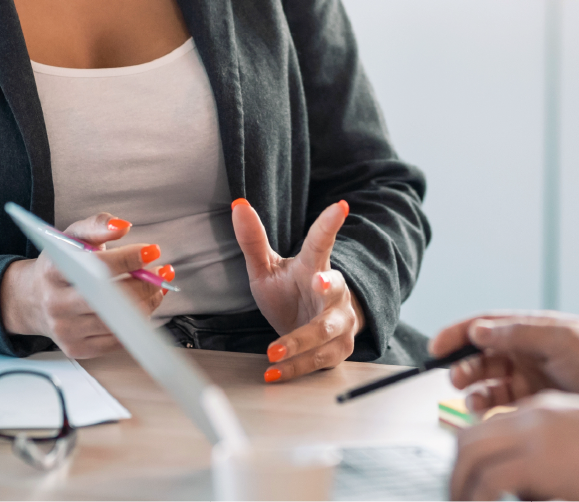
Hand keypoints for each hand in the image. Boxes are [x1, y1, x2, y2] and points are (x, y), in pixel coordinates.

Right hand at [0, 213, 171, 357]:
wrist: (34, 299)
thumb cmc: (60, 265)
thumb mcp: (72, 237)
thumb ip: (97, 225)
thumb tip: (122, 226)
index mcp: (53, 270)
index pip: (97, 265)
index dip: (129, 258)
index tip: (152, 251)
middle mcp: (56, 302)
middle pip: (111, 297)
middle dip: (145, 283)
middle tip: (162, 272)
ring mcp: (65, 329)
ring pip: (118, 321)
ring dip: (147, 303)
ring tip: (156, 289)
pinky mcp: (76, 348)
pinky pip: (116, 340)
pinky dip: (136, 323)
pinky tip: (142, 307)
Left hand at [231, 197, 364, 382]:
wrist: (311, 327)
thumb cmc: (290, 292)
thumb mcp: (267, 268)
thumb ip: (254, 240)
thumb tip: (238, 206)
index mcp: (315, 266)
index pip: (322, 243)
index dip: (330, 224)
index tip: (339, 206)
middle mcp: (334, 293)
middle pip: (334, 290)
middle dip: (329, 287)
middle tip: (320, 281)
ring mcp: (340, 322)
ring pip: (324, 332)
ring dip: (299, 342)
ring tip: (274, 352)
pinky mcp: (339, 349)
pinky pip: (318, 360)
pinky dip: (295, 368)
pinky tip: (275, 372)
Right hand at [430, 311, 578, 413]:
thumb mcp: (561, 339)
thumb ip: (518, 334)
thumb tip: (480, 330)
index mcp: (535, 329)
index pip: (488, 325)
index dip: (459, 332)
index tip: (436, 346)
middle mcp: (531, 351)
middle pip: (483, 354)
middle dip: (464, 364)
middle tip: (454, 377)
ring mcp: (533, 378)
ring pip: (489, 381)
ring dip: (474, 388)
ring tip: (471, 399)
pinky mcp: (537, 404)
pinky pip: (502, 404)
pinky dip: (488, 407)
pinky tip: (484, 412)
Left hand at [450, 391, 578, 501]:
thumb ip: (550, 464)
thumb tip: (525, 493)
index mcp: (543, 410)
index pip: (489, 428)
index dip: (471, 458)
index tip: (467, 484)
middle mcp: (532, 416)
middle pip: (469, 438)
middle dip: (457, 473)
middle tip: (456, 499)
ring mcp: (533, 435)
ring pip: (470, 456)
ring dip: (460, 488)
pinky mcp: (538, 461)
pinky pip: (489, 481)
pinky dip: (476, 498)